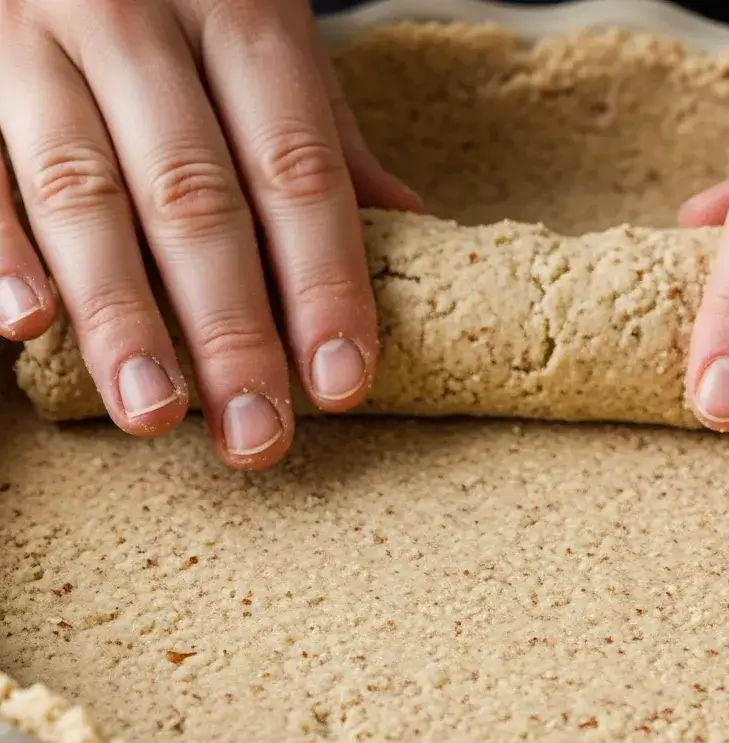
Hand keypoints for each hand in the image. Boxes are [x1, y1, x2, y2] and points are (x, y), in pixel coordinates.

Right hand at [0, 0, 420, 468]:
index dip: (323, 283)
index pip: (297, 169)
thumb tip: (408, 222)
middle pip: (195, 197)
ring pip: (82, 193)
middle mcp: (135, 18)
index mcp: (238, 10)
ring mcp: (32, 37)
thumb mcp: (263, 31)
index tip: (340, 381)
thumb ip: (320, 129)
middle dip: (230, 329)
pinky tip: (26, 325)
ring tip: (154, 413)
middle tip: (256, 433)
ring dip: (121, 315)